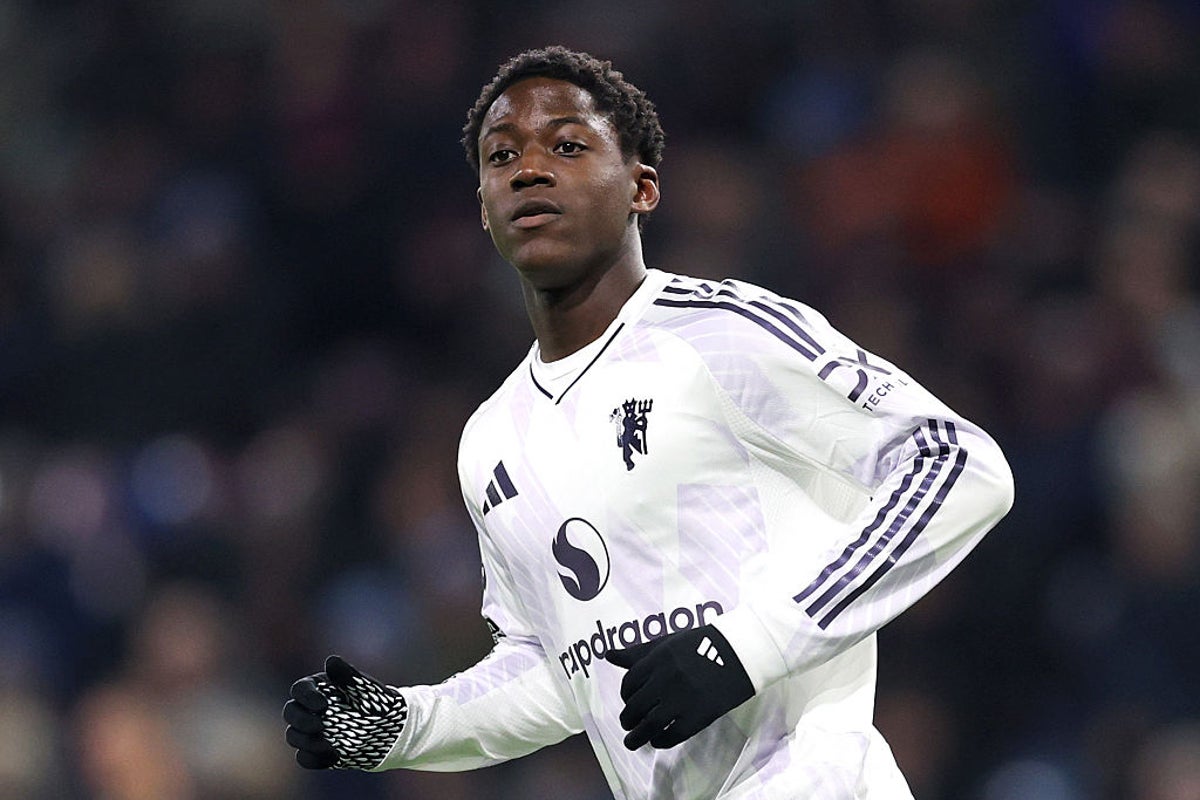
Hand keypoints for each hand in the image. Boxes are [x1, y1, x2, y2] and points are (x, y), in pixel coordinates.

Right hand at [283, 655, 407, 769]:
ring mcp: (312, 731)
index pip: (299, 689)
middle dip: (301, 720)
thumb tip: (331, 660)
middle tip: (320, 725)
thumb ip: (347, 674)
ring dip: (306, 740)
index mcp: (318, 688)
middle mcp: (310, 709)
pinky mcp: (317, 752)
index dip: (305, 696)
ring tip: (329, 742)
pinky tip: (333, 756)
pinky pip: (304, 759)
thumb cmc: (376, 701)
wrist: (391, 729)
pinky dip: (314, 759)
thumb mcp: (364, 687)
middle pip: (290, 712)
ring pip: (293, 736)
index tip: (322, 704)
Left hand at [606, 624, 753, 749]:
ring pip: (649, 725)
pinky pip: (672, 735)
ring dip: (636, 737)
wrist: (741, 652)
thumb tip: (608, 655)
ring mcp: (681, 699)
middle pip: (635, 706)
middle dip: (627, 718)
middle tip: (628, 724)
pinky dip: (660, 741)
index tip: (629, 701)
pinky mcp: (698, 715)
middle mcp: (666, 678)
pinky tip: (658, 740)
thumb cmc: (703, 645)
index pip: (629, 683)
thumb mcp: (668, 643)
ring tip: (632, 742)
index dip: (625, 695)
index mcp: (658, 658)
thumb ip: (638, 653)